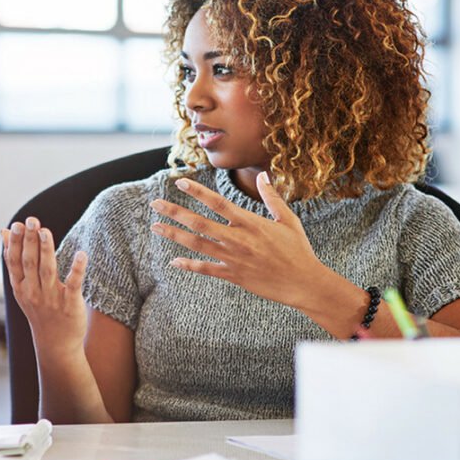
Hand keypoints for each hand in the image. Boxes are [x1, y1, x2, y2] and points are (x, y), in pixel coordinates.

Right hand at [2, 218, 88, 362]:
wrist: (56, 344)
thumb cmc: (39, 309)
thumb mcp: (22, 286)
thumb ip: (14, 259)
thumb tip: (2, 232)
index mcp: (20, 286)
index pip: (14, 261)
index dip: (14, 243)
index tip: (16, 224)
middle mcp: (33, 292)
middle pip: (29, 262)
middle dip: (29, 241)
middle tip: (31, 220)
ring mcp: (51, 299)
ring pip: (47, 270)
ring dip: (46, 250)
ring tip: (45, 231)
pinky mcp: (70, 304)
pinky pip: (73, 284)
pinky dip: (77, 269)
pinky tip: (81, 254)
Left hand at [149, 172, 335, 311]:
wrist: (305, 283)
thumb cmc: (298, 250)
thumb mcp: (288, 220)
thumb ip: (272, 197)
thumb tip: (263, 175)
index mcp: (250, 223)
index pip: (218, 203)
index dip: (197, 192)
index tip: (180, 182)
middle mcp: (238, 239)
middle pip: (199, 223)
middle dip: (175, 212)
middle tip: (155, 204)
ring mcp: (233, 258)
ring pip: (197, 245)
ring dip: (174, 235)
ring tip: (155, 227)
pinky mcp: (233, 275)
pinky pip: (206, 269)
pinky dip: (189, 266)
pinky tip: (174, 262)